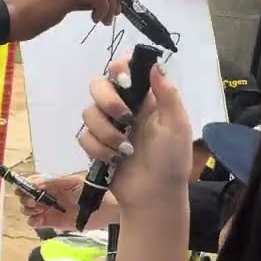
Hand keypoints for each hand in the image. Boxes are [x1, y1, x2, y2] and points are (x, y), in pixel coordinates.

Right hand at [16, 174, 118, 230]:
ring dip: (28, 210)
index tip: (22, 190)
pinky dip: (33, 222)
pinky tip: (39, 220)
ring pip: (28, 210)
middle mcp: (47, 196)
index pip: (31, 183)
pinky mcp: (52, 223)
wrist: (105, 209)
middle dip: (25, 199)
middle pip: (26, 197)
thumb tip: (35, 182)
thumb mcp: (72, 182)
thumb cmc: (91, 192)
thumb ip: (53, 181)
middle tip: (32, 202)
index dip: (24, 186)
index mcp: (51, 184)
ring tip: (38, 210)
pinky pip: (36, 223)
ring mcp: (49, 210)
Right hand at [77, 56, 191, 211]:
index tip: (122, 78)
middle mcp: (122, 109)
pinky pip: (83, 137)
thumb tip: (155, 64)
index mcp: (144, 100)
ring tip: (124, 149)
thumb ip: (167, 94)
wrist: (153, 196)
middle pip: (98, 86)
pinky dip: (98, 149)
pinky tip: (113, 160)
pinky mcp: (94, 146)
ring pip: (88, 113)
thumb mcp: (177, 126)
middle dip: (107, 100)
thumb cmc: (171, 161)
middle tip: (124, 117)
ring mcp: (107, 127)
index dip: (119, 68)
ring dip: (106, 132)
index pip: (124, 70)